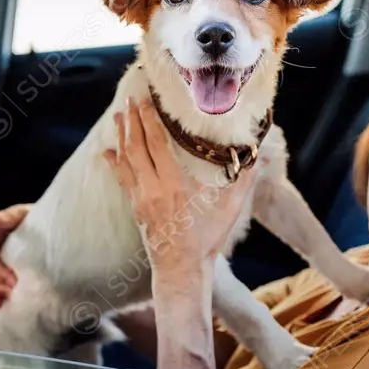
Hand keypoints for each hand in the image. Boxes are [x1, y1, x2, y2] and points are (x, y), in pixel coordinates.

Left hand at [103, 97, 255, 271]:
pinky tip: (107, 152)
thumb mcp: (230, 208)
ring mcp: (140, 199)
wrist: (182, 268)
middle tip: (129, 100)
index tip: (144, 102)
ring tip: (117, 116)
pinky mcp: (135, 208)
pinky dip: (113, 163)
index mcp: (174, 184)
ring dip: (121, 136)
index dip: (149, 120)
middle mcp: (152, 188)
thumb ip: (244, 180)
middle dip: (132, 121)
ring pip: (125, 160)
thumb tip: (262, 157)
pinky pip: (121, 179)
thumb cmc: (207, 239)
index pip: (156, 144)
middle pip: (136, 147)